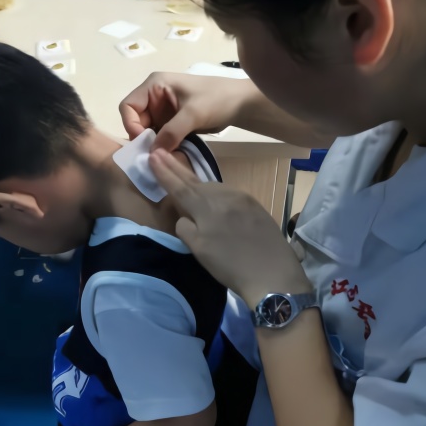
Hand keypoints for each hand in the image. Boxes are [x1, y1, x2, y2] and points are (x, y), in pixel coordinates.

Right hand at [119, 72, 248, 151]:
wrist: (240, 104)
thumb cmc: (217, 99)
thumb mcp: (193, 114)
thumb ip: (172, 132)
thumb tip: (153, 153)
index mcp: (154, 85)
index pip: (128, 106)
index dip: (131, 125)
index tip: (145, 142)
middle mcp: (154, 97)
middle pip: (135, 121)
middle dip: (143, 138)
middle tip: (153, 155)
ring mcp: (163, 111)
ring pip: (147, 132)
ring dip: (153, 144)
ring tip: (163, 157)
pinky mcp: (172, 123)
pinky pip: (159, 137)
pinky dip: (162, 146)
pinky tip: (170, 154)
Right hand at [149, 149, 311, 307]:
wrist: (273, 273)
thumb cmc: (230, 266)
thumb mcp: (199, 250)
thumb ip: (185, 228)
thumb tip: (184, 216)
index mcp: (205, 206)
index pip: (179, 187)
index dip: (164, 172)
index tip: (152, 156)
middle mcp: (223, 195)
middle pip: (195, 181)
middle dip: (176, 168)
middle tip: (161, 153)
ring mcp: (241, 198)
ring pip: (213, 186)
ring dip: (196, 182)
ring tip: (182, 175)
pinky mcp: (255, 205)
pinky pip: (228, 193)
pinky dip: (215, 192)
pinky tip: (213, 196)